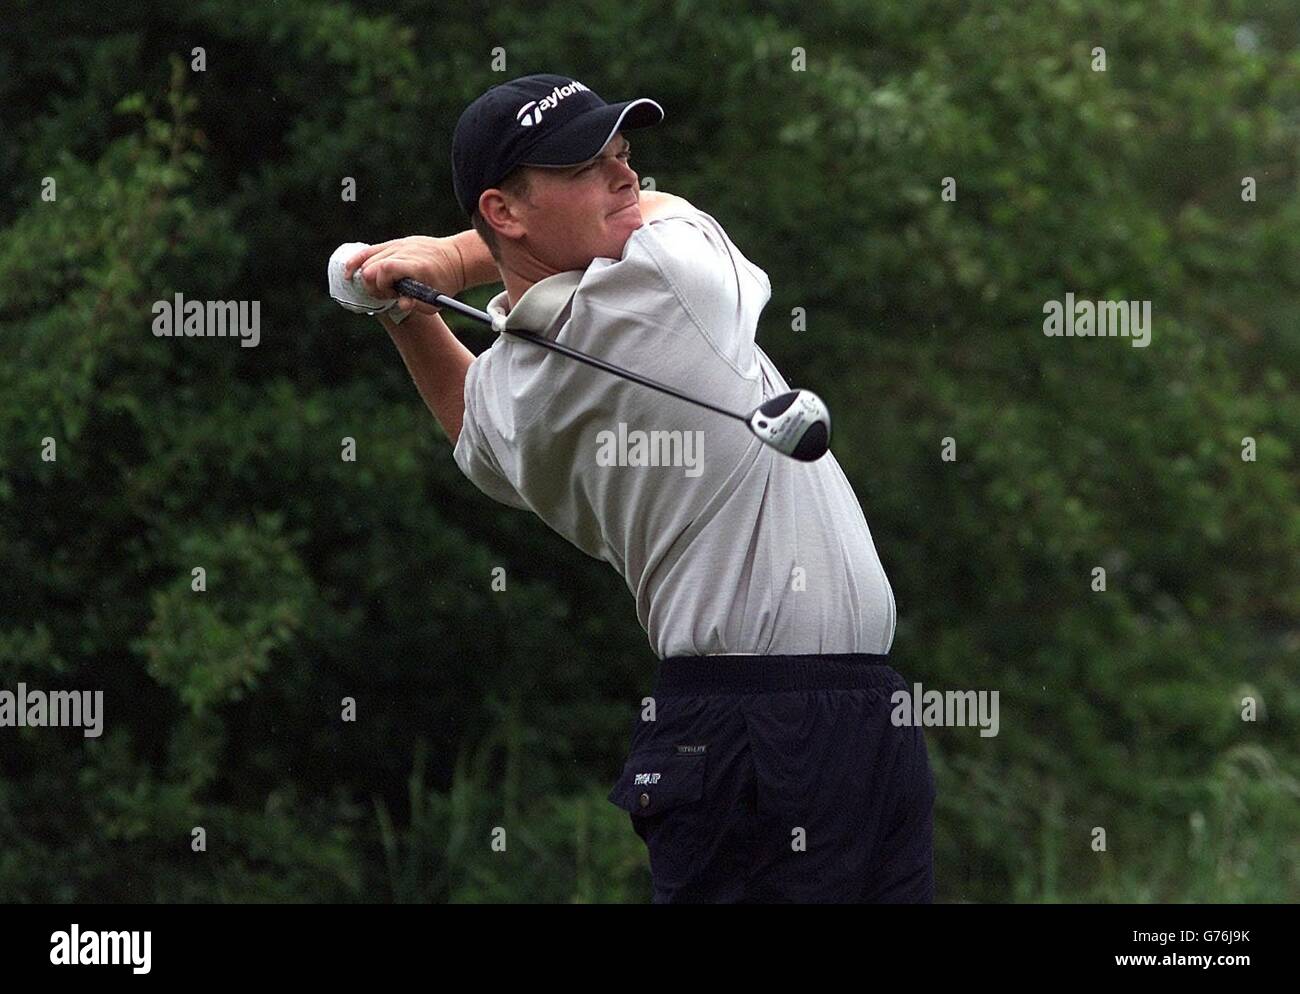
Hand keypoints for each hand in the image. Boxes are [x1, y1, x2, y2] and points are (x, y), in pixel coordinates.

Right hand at [344, 236, 466, 316]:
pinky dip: (358, 261)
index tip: (391, 295)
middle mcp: (405, 252)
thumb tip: (400, 305)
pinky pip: (370, 250)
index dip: (381, 285)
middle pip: (372, 266)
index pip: (385, 269)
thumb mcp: (436, 301)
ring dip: (368, 276)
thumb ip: (416, 305)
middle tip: (387, 294)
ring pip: (368, 258)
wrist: (456, 259)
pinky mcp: (395, 243)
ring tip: (382, 287)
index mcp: (416, 265)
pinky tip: (350, 271)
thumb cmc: (445, 283)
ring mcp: (399, 245)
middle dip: (374, 285)